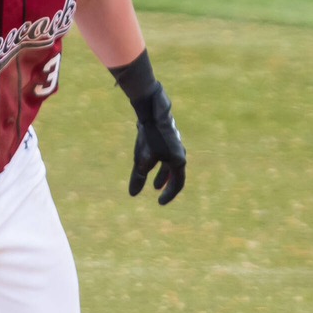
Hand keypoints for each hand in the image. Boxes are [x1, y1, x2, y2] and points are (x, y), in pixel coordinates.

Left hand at [128, 83, 185, 205]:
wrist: (151, 110)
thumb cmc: (149, 136)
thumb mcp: (141, 160)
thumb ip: (138, 177)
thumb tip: (133, 194)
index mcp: (178, 160)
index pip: (178, 183)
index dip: (169, 195)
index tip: (160, 202)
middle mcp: (179, 152)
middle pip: (175, 174)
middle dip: (166, 185)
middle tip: (158, 193)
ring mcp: (174, 144)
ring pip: (169, 164)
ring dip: (162, 174)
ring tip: (153, 183)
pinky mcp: (167, 137)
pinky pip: (165, 154)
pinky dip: (158, 163)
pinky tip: (148, 163)